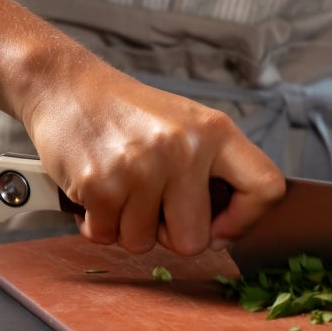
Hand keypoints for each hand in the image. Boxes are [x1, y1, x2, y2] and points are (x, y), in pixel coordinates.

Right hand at [15, 58, 286, 255]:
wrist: (65, 87)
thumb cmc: (129, 113)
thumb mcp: (188, 125)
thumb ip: (215, 170)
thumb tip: (225, 232)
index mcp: (216, 132)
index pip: (266, 187)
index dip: (247, 220)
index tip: (222, 227)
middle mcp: (183, 149)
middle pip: (194, 240)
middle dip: (170, 235)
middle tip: (154, 207)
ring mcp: (140, 168)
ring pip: (143, 244)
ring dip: (128, 227)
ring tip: (122, 189)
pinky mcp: (99, 185)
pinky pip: (105, 236)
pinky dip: (97, 224)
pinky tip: (97, 191)